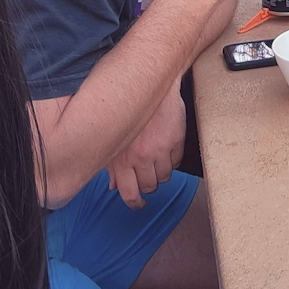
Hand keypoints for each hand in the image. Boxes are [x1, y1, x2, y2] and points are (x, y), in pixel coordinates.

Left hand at [108, 85, 185, 208]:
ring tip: (157, 161)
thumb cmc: (129, 110)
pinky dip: (172, 160)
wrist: (150, 84)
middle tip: (147, 177)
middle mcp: (141, 156)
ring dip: (161, 172)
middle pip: (150, 186)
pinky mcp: (176, 141)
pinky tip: (166, 151)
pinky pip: (177, 162)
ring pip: (165, 176)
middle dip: (149, 185)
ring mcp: (160, 149)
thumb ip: (111, 165)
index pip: (129, 193)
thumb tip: (112, 186)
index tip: (138, 204)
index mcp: (122, 158)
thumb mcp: (114, 139)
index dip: (135, 203)